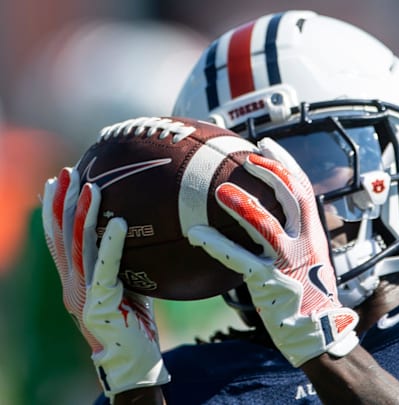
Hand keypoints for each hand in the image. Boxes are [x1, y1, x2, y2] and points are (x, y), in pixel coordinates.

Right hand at [42, 168, 168, 400]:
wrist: (134, 359)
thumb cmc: (134, 321)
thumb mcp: (127, 284)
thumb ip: (124, 260)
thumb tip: (140, 229)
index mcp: (74, 280)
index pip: (59, 239)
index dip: (54, 211)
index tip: (55, 183)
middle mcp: (71, 284)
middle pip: (62, 236)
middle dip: (62, 202)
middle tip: (66, 172)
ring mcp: (81, 294)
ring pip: (79, 246)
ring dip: (83, 214)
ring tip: (90, 186)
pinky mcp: (98, 303)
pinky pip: (105, 267)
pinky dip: (110, 243)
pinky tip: (116, 222)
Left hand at [188, 138, 358, 366]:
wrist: (320, 333)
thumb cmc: (309, 297)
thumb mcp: (310, 261)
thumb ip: (294, 238)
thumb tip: (270, 217)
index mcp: (314, 235)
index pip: (303, 190)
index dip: (286, 164)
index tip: (267, 145)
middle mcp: (306, 243)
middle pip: (293, 197)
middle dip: (272, 171)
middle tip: (248, 156)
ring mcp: (289, 263)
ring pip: (267, 225)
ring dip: (243, 204)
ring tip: (220, 189)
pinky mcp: (271, 284)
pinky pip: (241, 260)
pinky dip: (218, 244)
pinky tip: (196, 234)